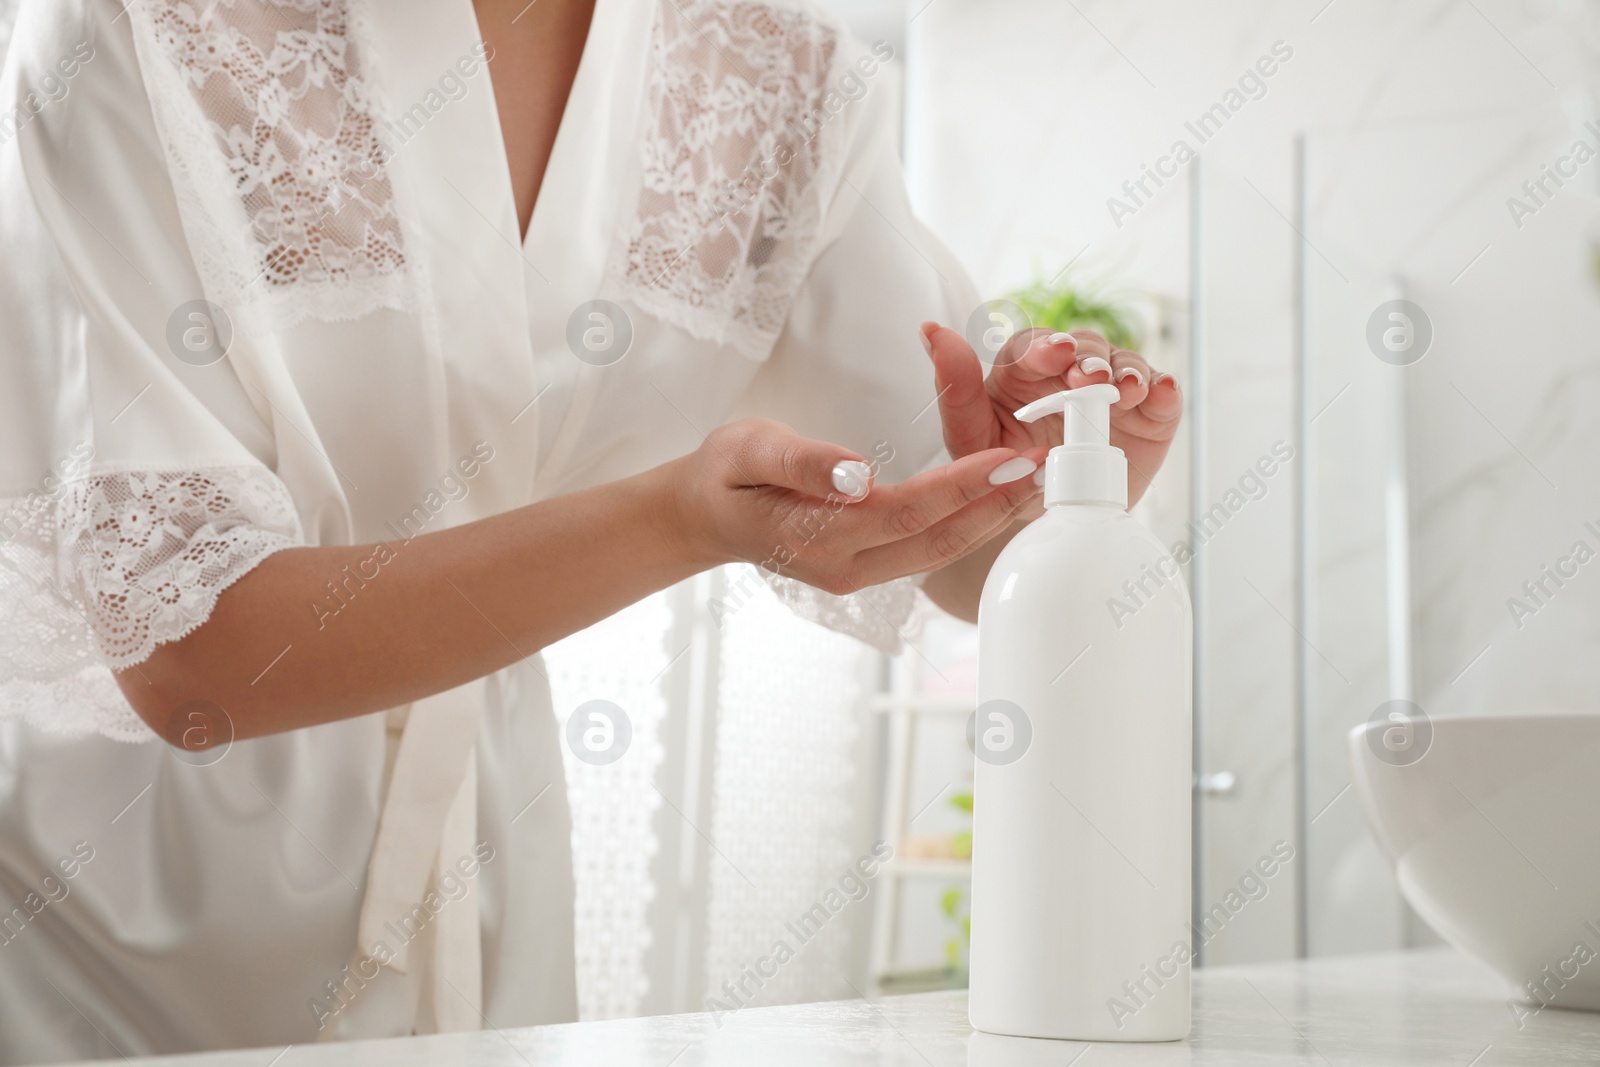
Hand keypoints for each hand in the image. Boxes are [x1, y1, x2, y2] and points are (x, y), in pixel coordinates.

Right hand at [668, 418, 1046, 595]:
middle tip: (1046, 466)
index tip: (1008, 457)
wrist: (701, 517)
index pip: (907, 511)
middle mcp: (846, 567)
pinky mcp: (865, 568)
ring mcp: (857, 574)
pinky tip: (995, 498)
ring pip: (938, 551)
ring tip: (1034, 480)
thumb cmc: (724, 475)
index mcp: (819, 536)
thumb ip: (801, 460)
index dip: (962, 486)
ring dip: (989, 518)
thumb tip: (858, 473)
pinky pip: (926, 549)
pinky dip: (965, 524)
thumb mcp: (746, 449)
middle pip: (937, 540)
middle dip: (994, 505)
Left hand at [919, 322, 1181, 506]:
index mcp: (1027, 368)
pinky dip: (1163, 390)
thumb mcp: (970, 437)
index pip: (1036, 345)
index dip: (1044, 347)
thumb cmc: (1000, 469)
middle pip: (1086, 349)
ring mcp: (1114, 391)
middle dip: (1088, 361)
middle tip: (1089, 381)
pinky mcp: (1149, 414)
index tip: (1051, 355)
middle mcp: (1073, 370)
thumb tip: (929, 329)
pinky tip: (1159, 392)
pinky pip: (1161, 396)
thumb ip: (953, 388)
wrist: (1042, 515)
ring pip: (1125, 365)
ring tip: (1124, 390)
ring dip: (1126, 373)